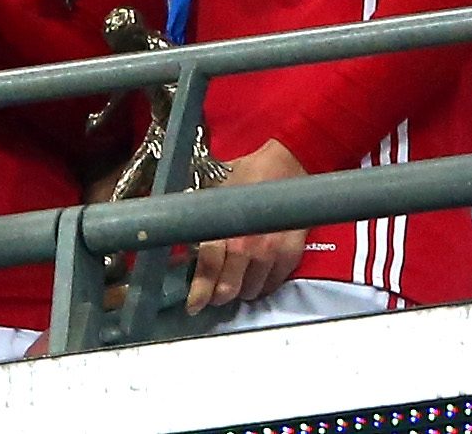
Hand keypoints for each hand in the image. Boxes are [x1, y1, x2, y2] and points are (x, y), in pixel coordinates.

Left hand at [187, 138, 308, 314]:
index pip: (209, 268)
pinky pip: (273, 283)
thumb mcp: (211, 190)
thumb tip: (179, 246)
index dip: (200, 291)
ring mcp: (273, 251)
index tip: (194, 305)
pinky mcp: (292, 253)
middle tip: (213, 294)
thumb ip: (197, 219)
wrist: (287, 165)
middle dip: (218, 295)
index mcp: (225, 227)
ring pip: (252, 290)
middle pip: (230, 286)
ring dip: (241, 290)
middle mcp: (249, 244)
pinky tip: (255, 275)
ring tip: (235, 280)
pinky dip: (262, 285)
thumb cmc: (245, 175)